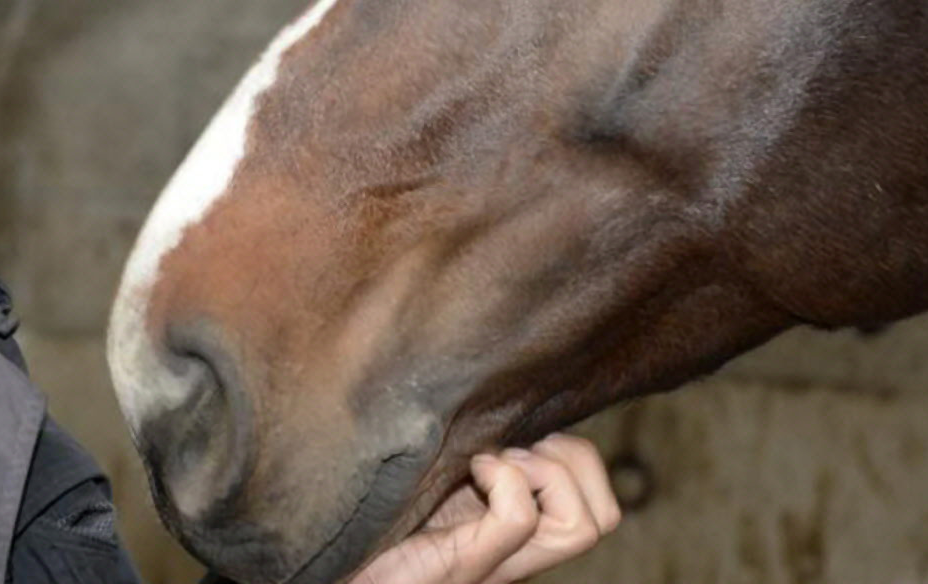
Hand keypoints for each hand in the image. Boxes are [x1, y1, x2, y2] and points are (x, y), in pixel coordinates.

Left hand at [347, 434, 619, 583]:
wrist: (322, 555)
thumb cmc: (360, 498)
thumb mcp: (421, 453)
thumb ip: (456, 430)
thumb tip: (480, 364)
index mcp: (509, 518)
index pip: (593, 491)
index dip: (575, 450)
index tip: (517, 431)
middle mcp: (514, 546)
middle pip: (606, 516)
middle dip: (574, 460)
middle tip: (509, 447)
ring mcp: (493, 561)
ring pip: (585, 525)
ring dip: (545, 474)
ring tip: (488, 462)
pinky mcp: (463, 566)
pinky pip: (519, 519)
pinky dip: (503, 482)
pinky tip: (466, 471)